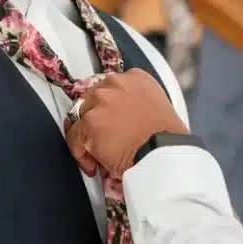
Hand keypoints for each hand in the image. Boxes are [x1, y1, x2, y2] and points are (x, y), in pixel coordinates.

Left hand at [65, 68, 186, 177]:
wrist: (164, 153)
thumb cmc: (167, 138)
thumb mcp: (159, 110)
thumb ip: (137, 108)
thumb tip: (124, 125)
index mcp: (136, 78)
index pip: (111, 88)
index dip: (108, 108)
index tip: (111, 122)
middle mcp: (116, 84)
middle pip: (92, 99)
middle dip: (96, 120)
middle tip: (103, 140)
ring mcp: (101, 101)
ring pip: (81, 117)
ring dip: (87, 136)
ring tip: (99, 155)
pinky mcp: (90, 122)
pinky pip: (74, 137)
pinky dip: (80, 153)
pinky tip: (93, 165)